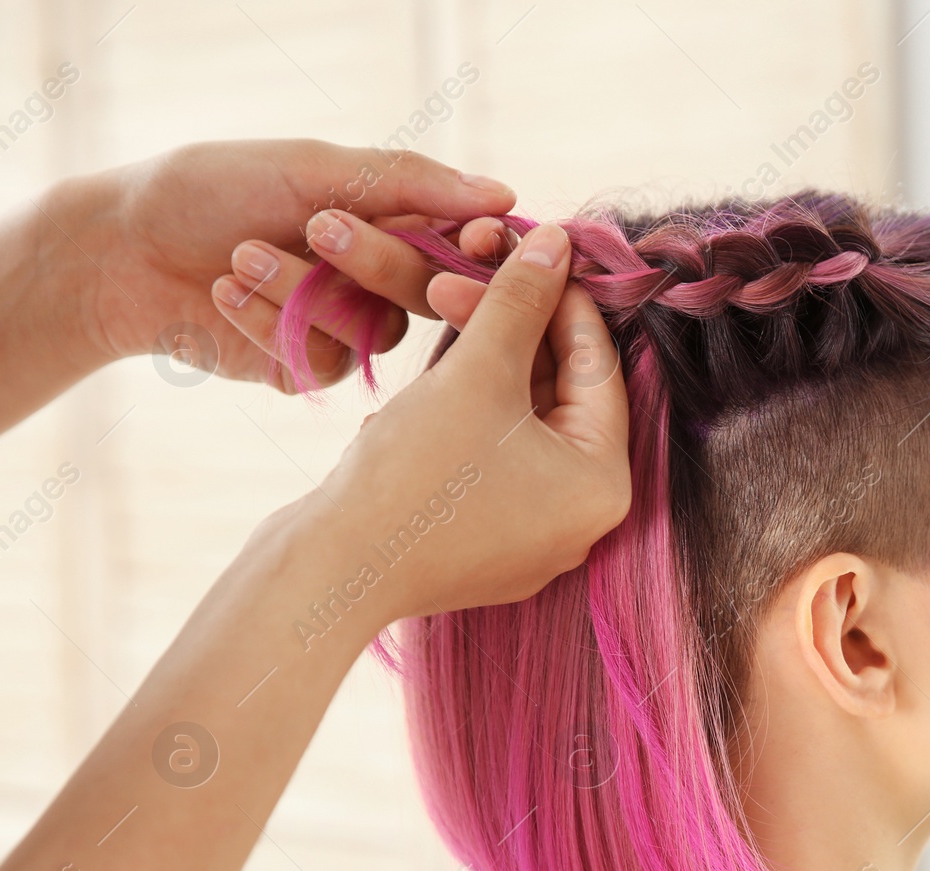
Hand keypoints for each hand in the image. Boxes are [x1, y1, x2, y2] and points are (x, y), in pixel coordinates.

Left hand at [66, 138, 517, 389]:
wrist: (123, 250)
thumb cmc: (214, 189)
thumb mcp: (315, 168)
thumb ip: (410, 183)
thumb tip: (503, 195)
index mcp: (394, 220)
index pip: (468, 243)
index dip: (477, 248)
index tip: (470, 239)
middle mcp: (382, 278)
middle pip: (427, 288)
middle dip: (372, 259)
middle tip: (318, 228)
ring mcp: (350, 327)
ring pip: (376, 329)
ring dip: (305, 290)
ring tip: (241, 255)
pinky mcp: (312, 368)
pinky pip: (330, 361)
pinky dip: (275, 323)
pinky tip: (227, 293)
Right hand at [294, 221, 631, 618]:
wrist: (327, 572)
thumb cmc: (413, 476)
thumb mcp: (477, 372)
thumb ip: (521, 302)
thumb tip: (558, 240)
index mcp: (602, 487)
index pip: (598, 372)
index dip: (566, 302)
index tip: (538, 250)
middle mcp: (577, 521)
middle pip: (561, 399)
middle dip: (518, 332)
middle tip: (473, 277)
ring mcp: (528, 538)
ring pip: (519, 425)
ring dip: (486, 365)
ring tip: (445, 312)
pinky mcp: (478, 543)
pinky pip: (487, 459)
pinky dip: (465, 412)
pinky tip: (429, 380)